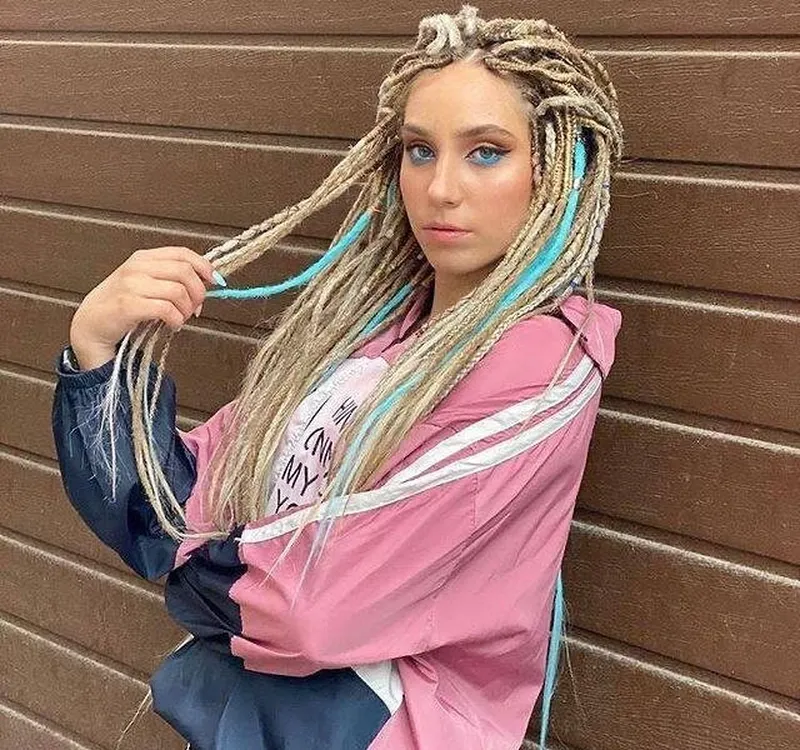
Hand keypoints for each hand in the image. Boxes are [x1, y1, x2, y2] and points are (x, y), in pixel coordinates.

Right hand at [69, 246, 218, 369]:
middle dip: (198, 293)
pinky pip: (166, 309)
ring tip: (180, 318)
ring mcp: (131, 285)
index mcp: (143, 258)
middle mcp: (137, 267)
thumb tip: (206, 283)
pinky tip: (172, 325)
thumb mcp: (146, 284)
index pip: (182, 253)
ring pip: (178, 292)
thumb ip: (171, 279)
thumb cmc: (122, 305)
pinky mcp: (129, 305)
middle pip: (184, 272)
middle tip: (196, 308)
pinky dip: (176, 320)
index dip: (204, 266)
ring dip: (187, 310)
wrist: (91, 324)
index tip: (215, 281)